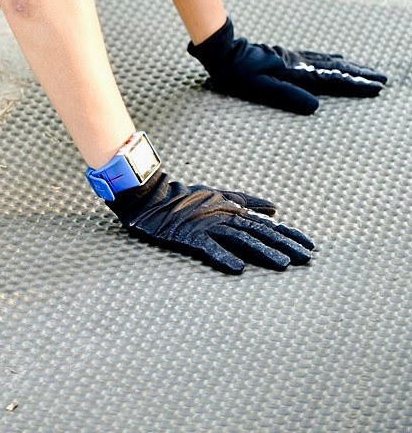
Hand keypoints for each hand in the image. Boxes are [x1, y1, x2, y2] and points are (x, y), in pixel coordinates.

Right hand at [109, 168, 314, 273]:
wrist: (152, 195)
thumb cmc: (187, 198)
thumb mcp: (221, 196)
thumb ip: (247, 201)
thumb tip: (274, 209)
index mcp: (234, 210)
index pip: (268, 225)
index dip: (290, 235)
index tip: (311, 246)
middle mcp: (225, 216)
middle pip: (260, 233)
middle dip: (285, 246)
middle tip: (306, 259)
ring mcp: (209, 225)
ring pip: (240, 239)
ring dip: (262, 252)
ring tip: (282, 265)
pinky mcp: (190, 235)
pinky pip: (208, 247)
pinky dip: (223, 256)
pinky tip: (237, 268)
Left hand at [187, 18, 387, 114]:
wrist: (222, 50)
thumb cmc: (237, 73)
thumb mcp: (259, 89)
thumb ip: (287, 96)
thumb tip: (316, 106)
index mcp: (295, 72)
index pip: (332, 80)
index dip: (355, 85)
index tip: (376, 88)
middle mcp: (298, 63)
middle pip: (336, 68)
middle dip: (360, 74)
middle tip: (382, 79)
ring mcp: (293, 58)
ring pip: (328, 61)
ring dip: (350, 66)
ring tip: (367, 70)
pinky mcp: (286, 56)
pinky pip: (317, 57)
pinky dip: (333, 60)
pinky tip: (337, 59)